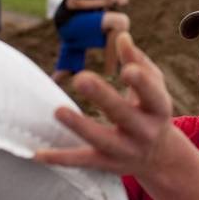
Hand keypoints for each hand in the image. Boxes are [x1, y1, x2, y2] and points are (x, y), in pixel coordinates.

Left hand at [35, 33, 174, 177]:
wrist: (160, 157)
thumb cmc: (152, 110)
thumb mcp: (154, 86)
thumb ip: (138, 61)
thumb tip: (122, 36)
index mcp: (158, 108)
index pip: (152, 94)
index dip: (141, 82)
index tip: (127, 70)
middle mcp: (144, 131)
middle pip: (123, 114)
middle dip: (103, 97)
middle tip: (82, 78)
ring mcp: (125, 150)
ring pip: (101, 139)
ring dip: (79, 126)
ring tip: (58, 111)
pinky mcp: (106, 164)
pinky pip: (82, 161)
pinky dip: (60, 159)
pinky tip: (38, 153)